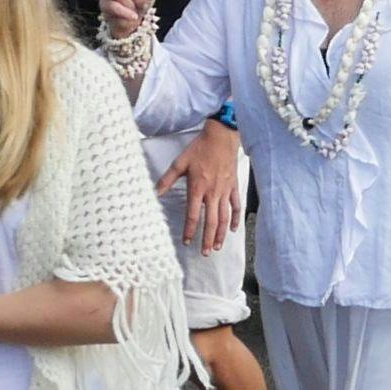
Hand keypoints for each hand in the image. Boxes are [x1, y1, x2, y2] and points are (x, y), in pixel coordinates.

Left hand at [167, 121, 245, 250]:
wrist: (221, 137)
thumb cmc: (200, 148)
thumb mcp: (180, 163)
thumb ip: (167, 179)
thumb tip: (155, 192)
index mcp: (198, 188)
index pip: (193, 215)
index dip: (190, 230)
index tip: (187, 242)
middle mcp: (212, 193)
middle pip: (211, 221)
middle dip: (208, 239)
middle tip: (205, 253)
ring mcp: (225, 191)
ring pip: (224, 217)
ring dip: (221, 234)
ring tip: (218, 247)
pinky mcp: (234, 186)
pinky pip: (236, 206)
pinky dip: (234, 218)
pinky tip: (232, 229)